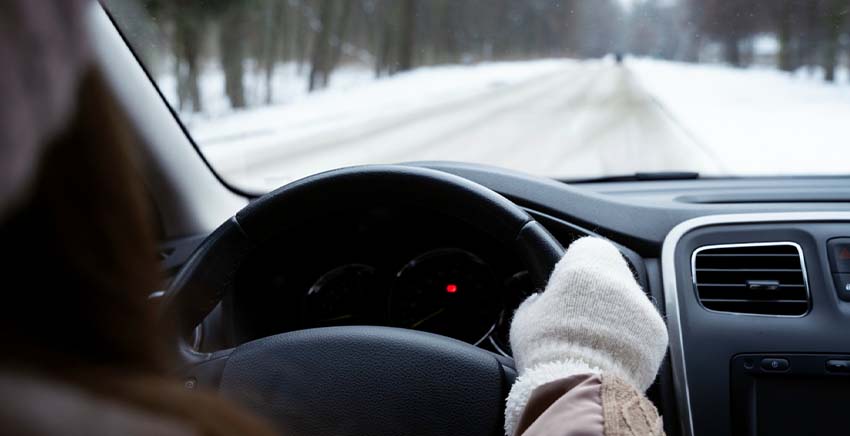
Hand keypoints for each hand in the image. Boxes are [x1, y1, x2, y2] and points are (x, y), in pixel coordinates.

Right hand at [505, 237, 667, 433]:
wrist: (578, 386)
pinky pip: (643, 329)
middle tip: (578, 317)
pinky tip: (611, 354)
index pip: (585, 249)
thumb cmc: (546, 349)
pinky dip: (631, 338)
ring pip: (629, 302)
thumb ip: (537, 301)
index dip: (573, 268)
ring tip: (594, 341)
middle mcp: (619, 278)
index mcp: (585, 264)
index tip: (564, 287)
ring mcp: (643, 306)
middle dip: (598, 292)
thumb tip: (541, 301)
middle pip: (611, 274)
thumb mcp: (527, 317)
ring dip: (616, 315)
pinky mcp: (658, 333)